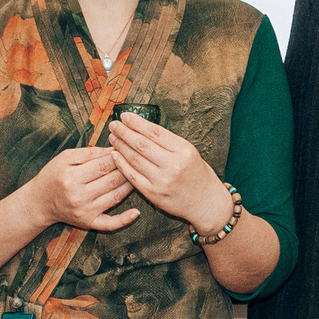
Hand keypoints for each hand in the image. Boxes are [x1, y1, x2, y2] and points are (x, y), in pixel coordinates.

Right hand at [20, 146, 139, 233]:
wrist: (40, 202)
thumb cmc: (53, 175)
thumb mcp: (65, 158)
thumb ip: (89, 152)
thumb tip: (114, 148)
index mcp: (71, 177)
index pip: (103, 165)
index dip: (119, 156)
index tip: (128, 148)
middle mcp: (79, 196)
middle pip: (112, 180)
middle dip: (127, 169)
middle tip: (138, 161)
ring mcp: (85, 211)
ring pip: (116, 197)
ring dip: (130, 186)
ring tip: (139, 176)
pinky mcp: (88, 223)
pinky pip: (109, 224)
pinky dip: (124, 220)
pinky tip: (136, 213)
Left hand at [107, 113, 230, 236]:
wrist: (206, 203)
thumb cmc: (198, 175)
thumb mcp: (190, 153)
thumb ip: (169, 142)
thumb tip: (143, 128)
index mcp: (184, 151)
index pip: (155, 132)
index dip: (137, 123)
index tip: (125, 116)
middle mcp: (173, 165)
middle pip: (142, 144)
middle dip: (125, 132)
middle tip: (114, 125)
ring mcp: (162, 180)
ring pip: (135, 159)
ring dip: (121, 146)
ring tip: (113, 137)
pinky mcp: (154, 193)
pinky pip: (132, 176)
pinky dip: (122, 164)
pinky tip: (115, 155)